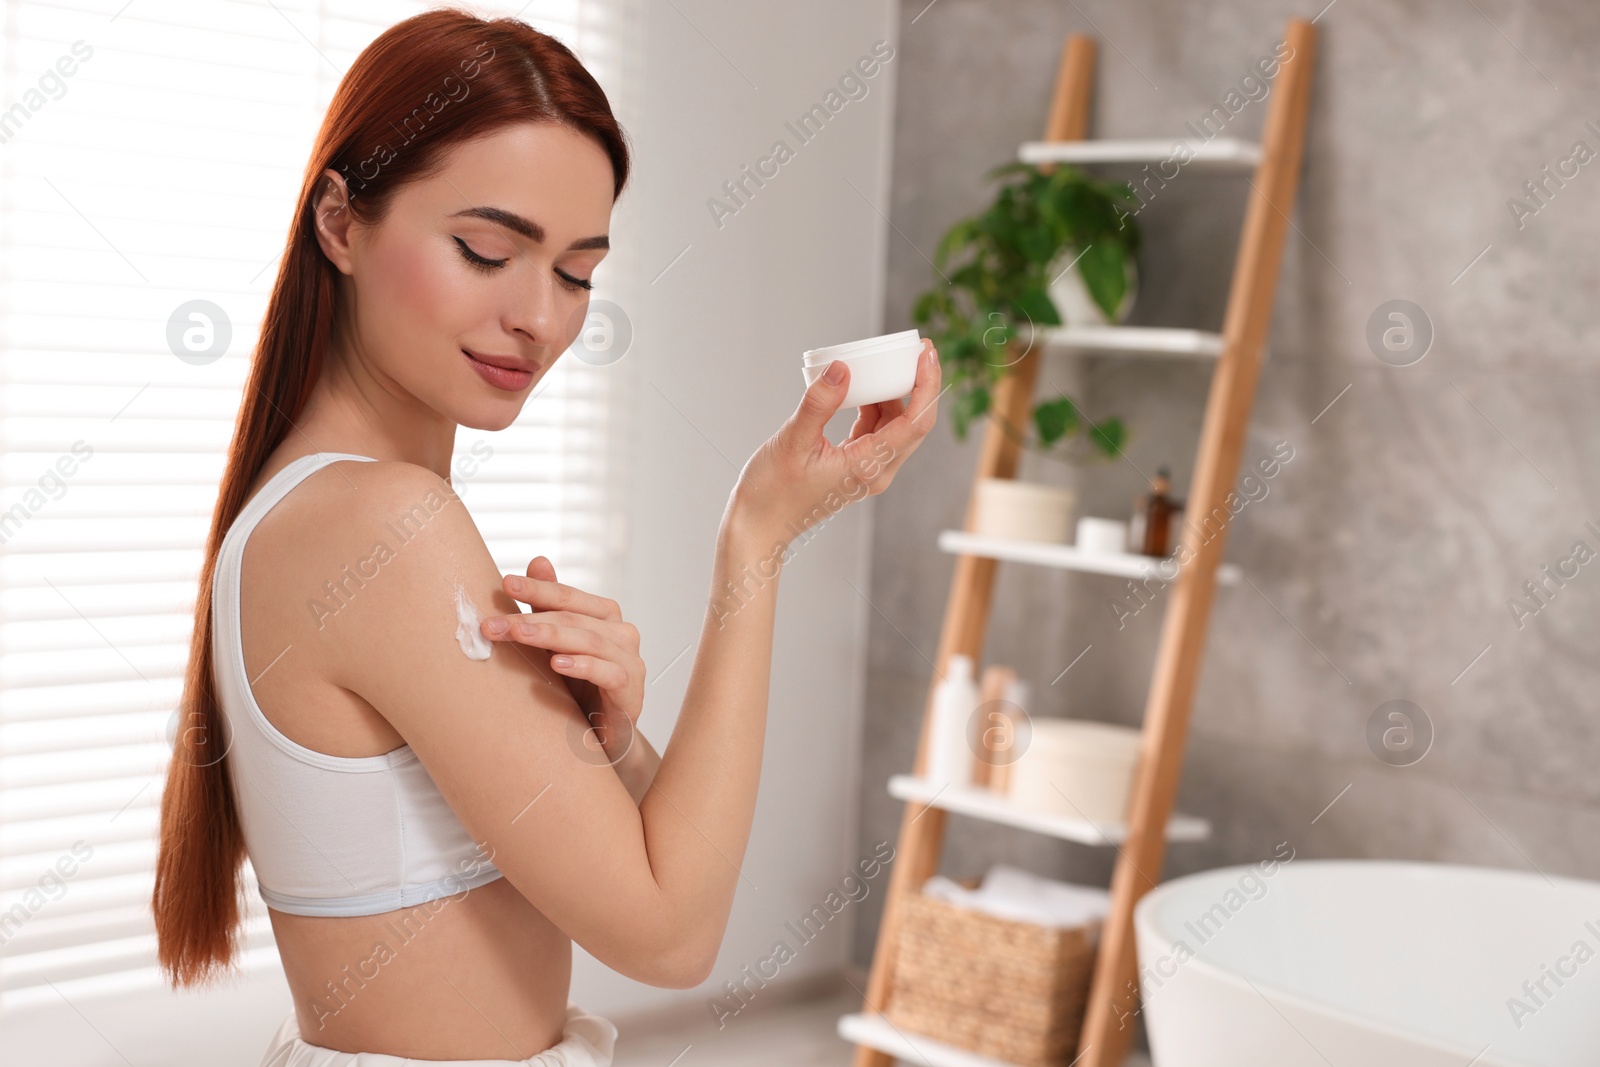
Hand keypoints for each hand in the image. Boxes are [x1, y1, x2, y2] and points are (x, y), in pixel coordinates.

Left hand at [481, 555, 643, 761]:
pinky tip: (558, 664)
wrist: (601, 738)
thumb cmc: (579, 687)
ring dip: (551, 636)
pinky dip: (583, 666)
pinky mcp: (632, 691)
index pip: (569, 595)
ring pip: (590, 640)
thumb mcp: (558, 645)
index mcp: (605, 616)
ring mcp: (631, 661)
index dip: (539, 587)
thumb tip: (537, 560)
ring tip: (519, 635)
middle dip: (531, 617)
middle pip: (575, 617)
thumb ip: (550, 606)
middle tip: (494, 623)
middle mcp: (622, 633)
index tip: (504, 583)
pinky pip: (609, 672)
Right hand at [731, 338, 940, 545]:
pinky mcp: (856, 467)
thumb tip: (843, 368)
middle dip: (920, 384)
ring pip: (896, 426)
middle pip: (915, 423)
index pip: (916, 422)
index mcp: (868, 467)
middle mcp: (877, 472)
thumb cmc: (772, 491)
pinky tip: (861, 386)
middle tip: (918, 347)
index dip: (927, 384)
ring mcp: (868, 471)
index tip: (926, 352)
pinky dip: (874, 406)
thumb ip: (819, 404)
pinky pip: (876, 431)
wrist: (759, 526)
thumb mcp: (792, 442)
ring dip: (895, 394)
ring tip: (887, 361)